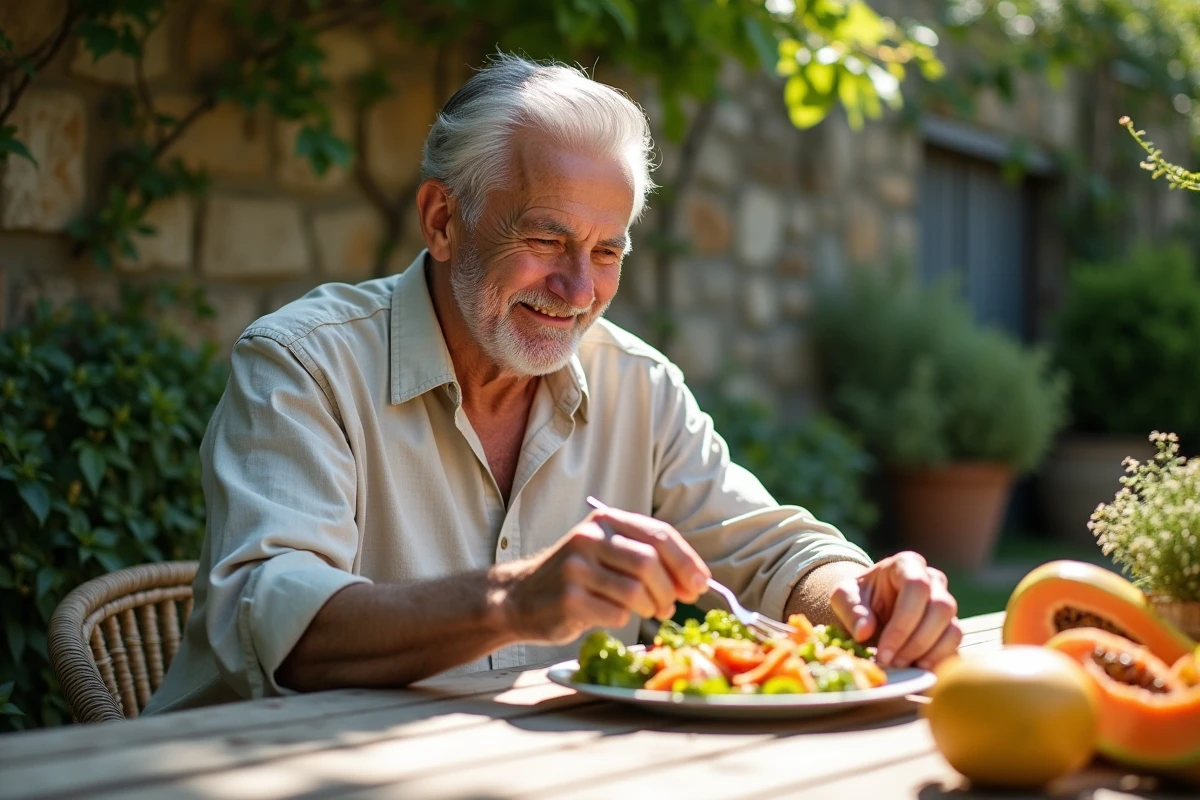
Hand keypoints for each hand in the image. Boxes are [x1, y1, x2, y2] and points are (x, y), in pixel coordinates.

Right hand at [500, 507, 710, 645]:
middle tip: (671, 606)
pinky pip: (617, 613)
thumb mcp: (608, 553)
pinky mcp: (568, 599)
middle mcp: (588, 537)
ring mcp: (575, 568)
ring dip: (652, 607)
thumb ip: (648, 557)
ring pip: (636, 590)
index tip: (701, 584)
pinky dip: (625, 619)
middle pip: (649, 563)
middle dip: (670, 589)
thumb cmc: (577, 577)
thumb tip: (697, 581)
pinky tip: (615, 616)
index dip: (686, 561)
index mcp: (604, 519)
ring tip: (649, 612)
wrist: (521, 598)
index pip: (658, 534)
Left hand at [829, 551, 961, 669]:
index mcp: (907, 565)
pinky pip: (955, 646)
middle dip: (916, 642)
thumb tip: (864, 631)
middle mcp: (933, 580)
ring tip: (903, 668)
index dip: (903, 623)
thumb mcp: (844, 598)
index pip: (917, 587)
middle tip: (893, 663)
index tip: (884, 651)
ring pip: (953, 629)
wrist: (869, 609)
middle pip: (941, 608)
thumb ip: (851, 609)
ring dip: (929, 654)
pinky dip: (938, 662)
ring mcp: (946, 604)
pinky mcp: (951, 628)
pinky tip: (916, 670)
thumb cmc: (858, 599)